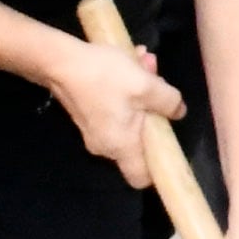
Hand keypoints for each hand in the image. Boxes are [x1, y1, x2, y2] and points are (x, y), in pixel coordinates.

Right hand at [42, 34, 182, 180]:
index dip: (157, 167)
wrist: (59, 62)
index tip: (167, 142)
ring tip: (143, 60)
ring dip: (140, 91)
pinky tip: (127, 60)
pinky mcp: (85, 113)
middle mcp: (105, 146)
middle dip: (152, 109)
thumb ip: (168, 101)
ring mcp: (93, 130)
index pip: (141, 178)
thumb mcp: (146, 85)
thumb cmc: (105, 78)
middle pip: (139, 138)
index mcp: (121, 147)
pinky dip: (123, 89)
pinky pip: (112, 108)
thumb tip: (178, 112)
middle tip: (157, 79)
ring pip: (127, 116)